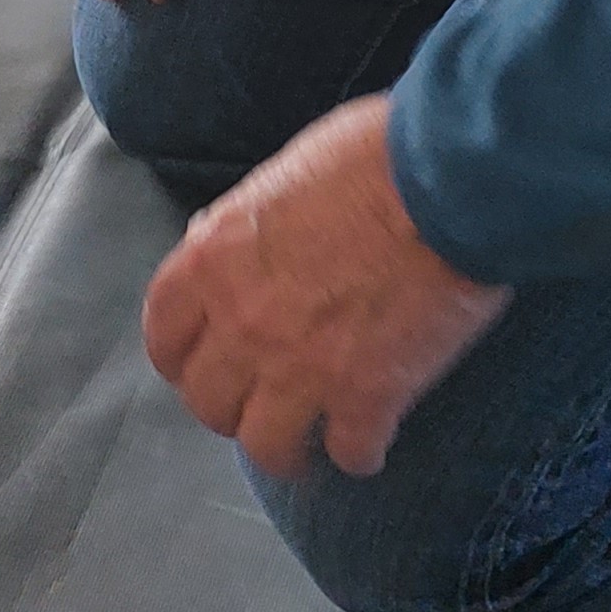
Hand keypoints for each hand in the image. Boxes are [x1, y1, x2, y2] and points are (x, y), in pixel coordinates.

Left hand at [140, 96, 508, 476]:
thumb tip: (229, 243)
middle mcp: (244, 322)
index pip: (166, 332)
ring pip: (266, 447)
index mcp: (215, 259)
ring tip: (307, 448)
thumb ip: (247, 225)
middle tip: (258, 405)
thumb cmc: (371, 157)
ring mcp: (303, 367)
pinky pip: (350, 454)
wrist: (444, 179)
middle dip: (230, 408)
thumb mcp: (280, 174)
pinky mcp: (369, 396)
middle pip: (207, 401)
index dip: (180, 357)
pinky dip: (359, 455)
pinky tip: (371, 443)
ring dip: (285, 450)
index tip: (198, 365)